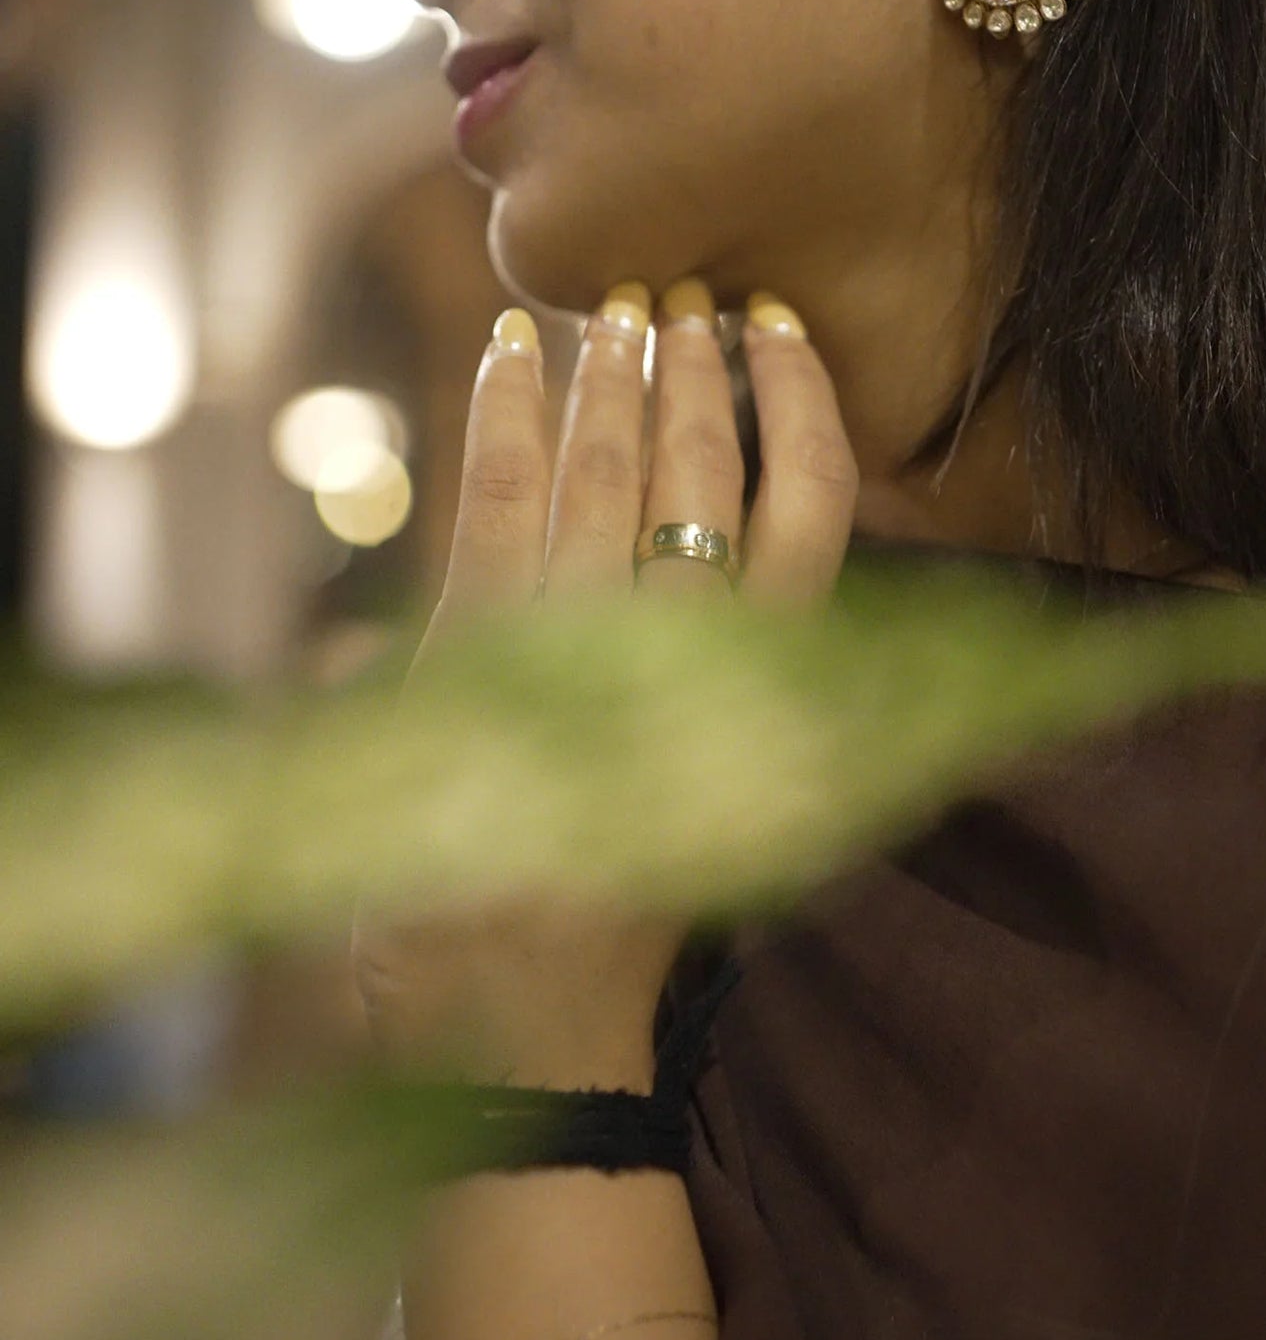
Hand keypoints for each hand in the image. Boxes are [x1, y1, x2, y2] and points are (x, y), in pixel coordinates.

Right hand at [353, 279, 857, 1086]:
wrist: (540, 1047)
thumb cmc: (433, 927)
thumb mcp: (381, 802)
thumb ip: (392, 686)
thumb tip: (387, 607)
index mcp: (487, 693)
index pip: (504, 510)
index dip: (508, 412)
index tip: (515, 332)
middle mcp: (600, 682)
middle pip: (630, 487)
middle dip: (633, 376)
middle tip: (636, 292)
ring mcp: (702, 697)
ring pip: (739, 507)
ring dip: (730, 400)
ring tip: (723, 313)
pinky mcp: (771, 717)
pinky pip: (808, 566)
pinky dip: (810, 474)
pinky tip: (797, 414)